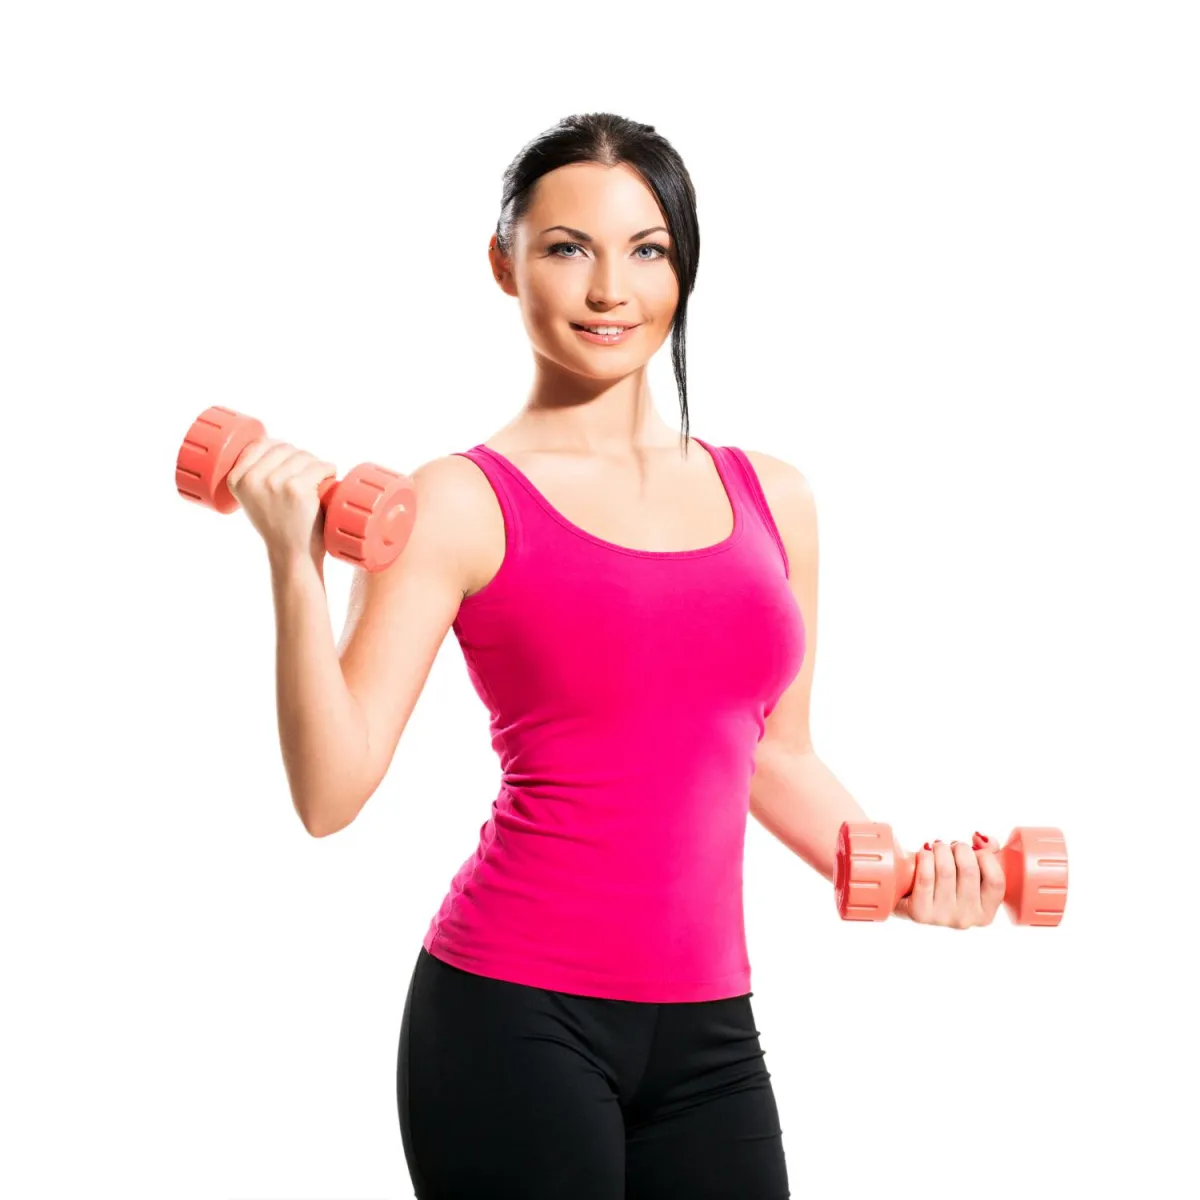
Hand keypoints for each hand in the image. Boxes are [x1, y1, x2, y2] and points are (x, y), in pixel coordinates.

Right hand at [224, 437, 337, 568]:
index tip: (290, 465)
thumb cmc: (278, 525)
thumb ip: (256, 473)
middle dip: (301, 459)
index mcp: (236, 479)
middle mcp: (252, 479)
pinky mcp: (297, 488)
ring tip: (316, 484)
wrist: (291, 555)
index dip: (281, 449)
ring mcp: (275, 482)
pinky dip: (329, 471)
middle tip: (307, 480)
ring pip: (304, 456)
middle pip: (285, 448)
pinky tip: (327, 482)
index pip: (261, 444)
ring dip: (316, 466)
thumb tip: (274, 442)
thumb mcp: (253, 498)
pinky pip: (321, 466)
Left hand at [893, 833, 1005, 928]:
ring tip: (937, 847)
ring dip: (941, 849)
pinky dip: (925, 857)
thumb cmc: (946, 882)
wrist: (909, 899)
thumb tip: (980, 838)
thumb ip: (988, 853)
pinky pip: (925, 877)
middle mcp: (966, 919)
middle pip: (969, 871)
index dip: (986, 857)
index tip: (974, 850)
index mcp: (985, 914)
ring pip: (946, 870)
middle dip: (959, 848)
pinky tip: (924, 852)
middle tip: (951, 846)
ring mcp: (942, 918)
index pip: (996, 881)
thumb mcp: (972, 873)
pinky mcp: (920, 912)